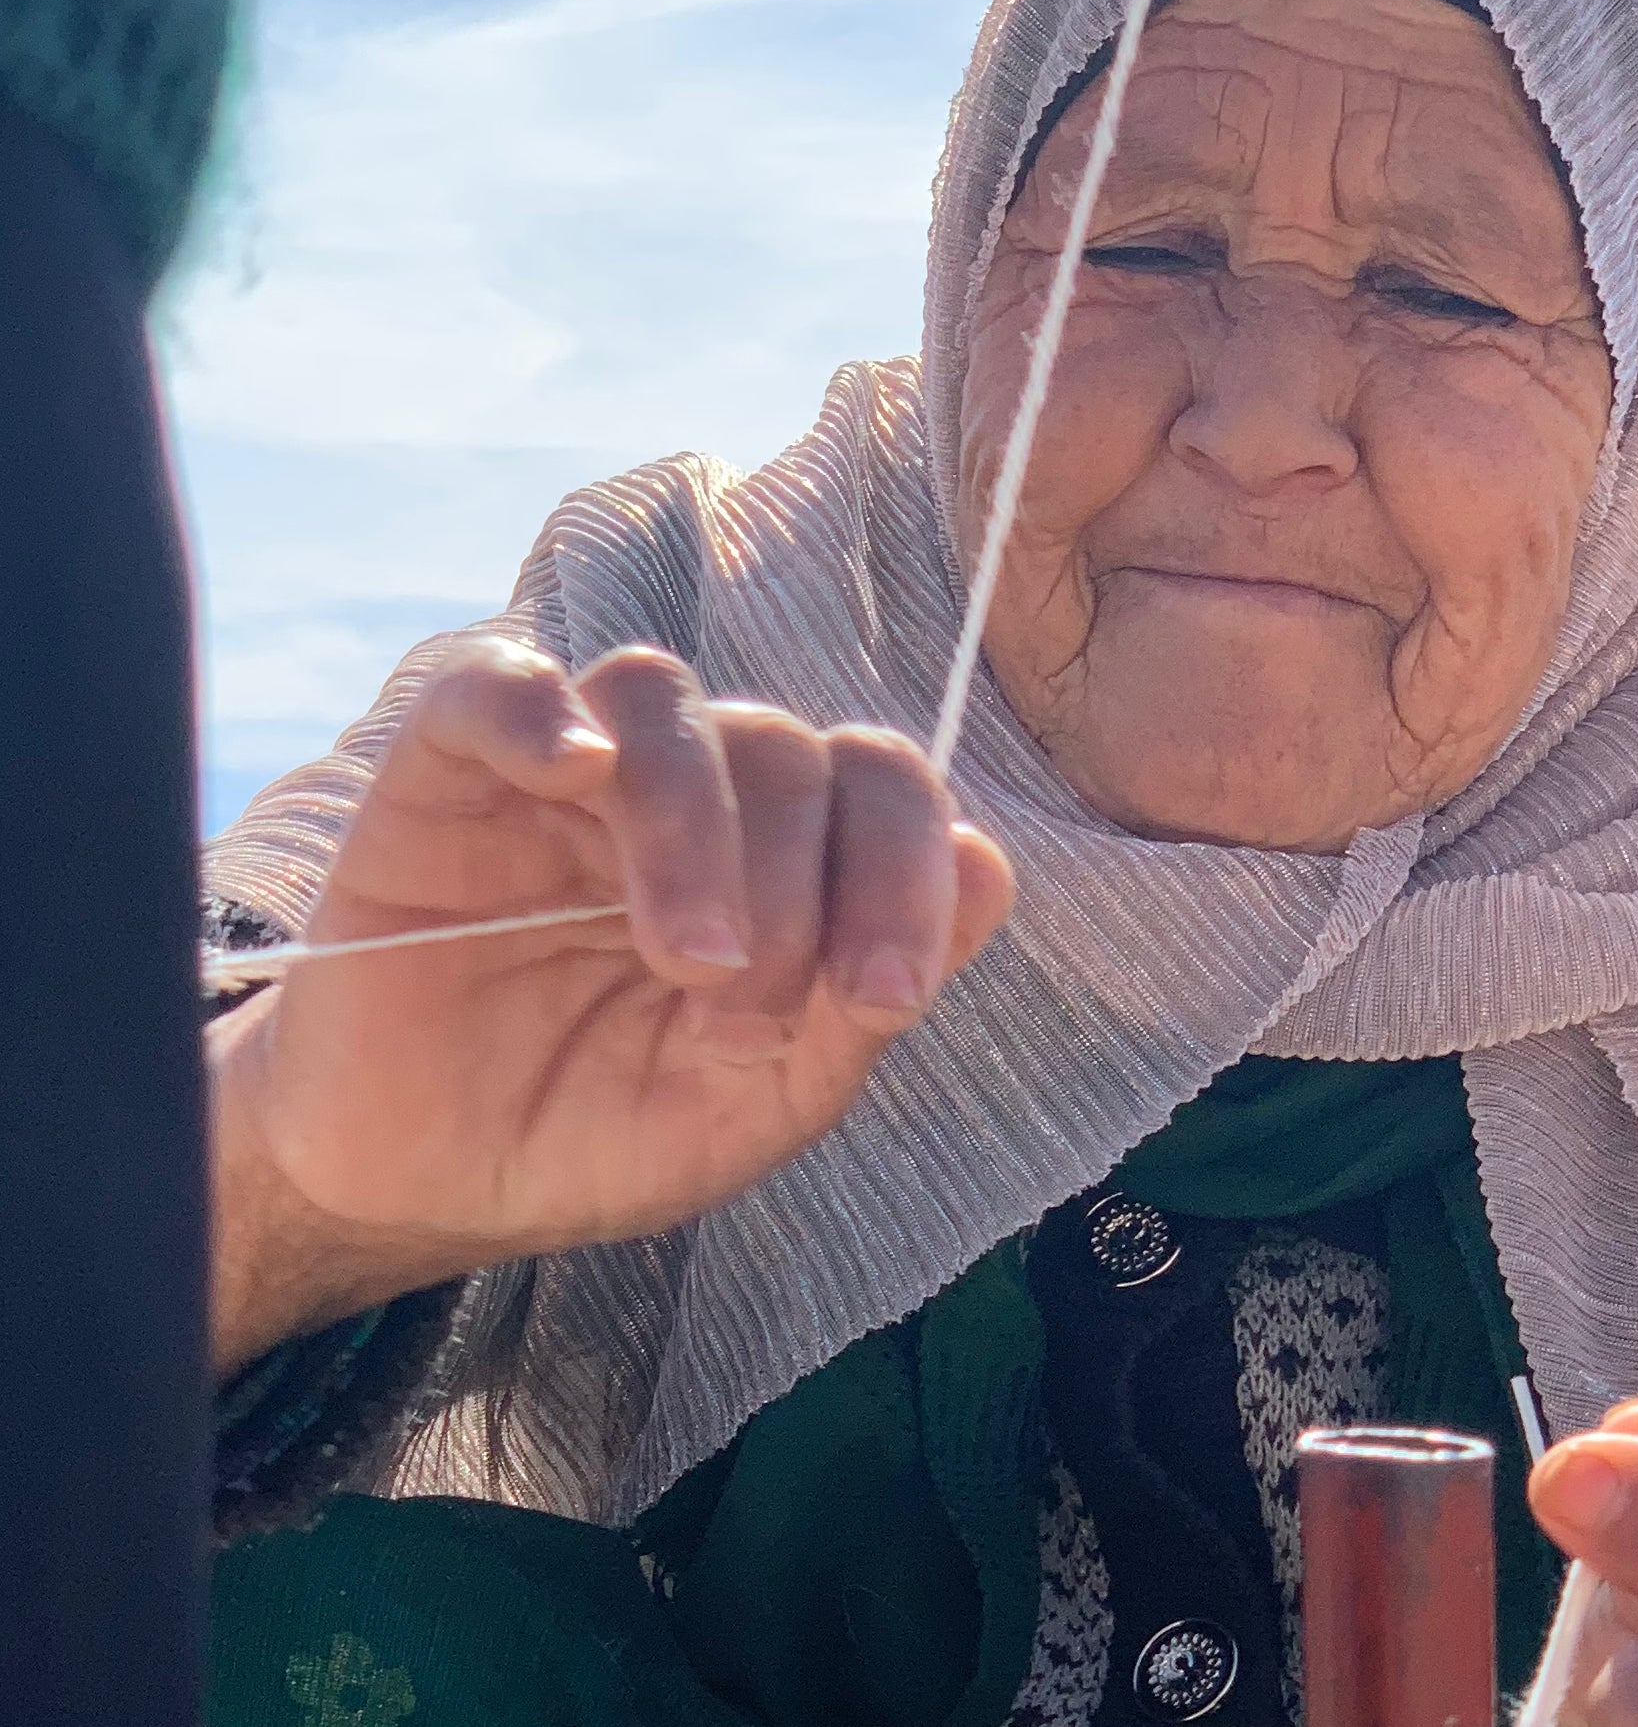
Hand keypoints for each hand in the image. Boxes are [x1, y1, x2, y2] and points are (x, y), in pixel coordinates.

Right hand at [208, 639, 1011, 1373]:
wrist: (419, 1182)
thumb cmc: (598, 1129)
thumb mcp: (758, 1102)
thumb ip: (865, 997)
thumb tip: (987, 866)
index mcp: (784, 856)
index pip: (883, 788)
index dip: (910, 870)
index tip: (886, 997)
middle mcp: (694, 791)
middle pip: (789, 749)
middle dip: (795, 891)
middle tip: (742, 1017)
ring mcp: (571, 772)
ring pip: (667, 702)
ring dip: (696, 821)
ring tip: (685, 955)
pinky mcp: (447, 771)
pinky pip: (498, 685)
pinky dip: (542, 710)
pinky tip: (573, 775)